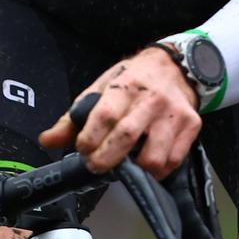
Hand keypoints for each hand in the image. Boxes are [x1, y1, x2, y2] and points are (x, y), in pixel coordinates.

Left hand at [39, 47, 201, 177]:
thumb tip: (47, 141)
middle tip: (95, 166)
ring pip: (153, 157)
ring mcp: (174, 115)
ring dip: (134, 170)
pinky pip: (172, 162)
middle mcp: (152, 99)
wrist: (176, 67)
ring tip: (124, 165)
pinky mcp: (191, 127)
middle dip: (105, 159)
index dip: (90, 138)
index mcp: (125, 86)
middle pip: (126, 138)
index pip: (105, 116)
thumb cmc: (133, 80)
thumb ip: (73, 118)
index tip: (82, 149)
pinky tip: (145, 164)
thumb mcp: (101, 89)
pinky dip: (156, 171)